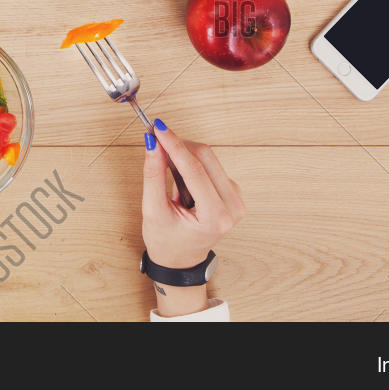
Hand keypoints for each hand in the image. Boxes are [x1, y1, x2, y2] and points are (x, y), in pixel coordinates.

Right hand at [142, 120, 244, 268]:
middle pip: (206, 158)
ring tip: (168, 175)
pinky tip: (180, 181)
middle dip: (178, 146)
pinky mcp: (232, 191)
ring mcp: (235, 199)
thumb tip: (153, 144)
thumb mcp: (153, 210)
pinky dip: (191, 164)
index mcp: (215, 217)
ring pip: (208, 159)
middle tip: (155, 139)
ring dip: (184, 157)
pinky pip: (211, 165)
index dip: (174, 145)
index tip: (158, 128)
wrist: (180, 260)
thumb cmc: (167, 242)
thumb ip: (153, 174)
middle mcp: (232, 207)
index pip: (194, 170)